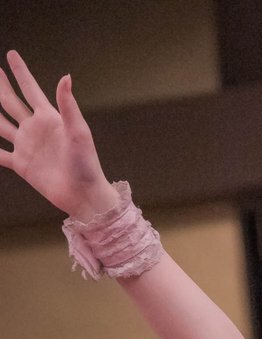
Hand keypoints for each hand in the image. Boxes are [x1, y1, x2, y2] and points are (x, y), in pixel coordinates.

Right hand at [0, 51, 116, 217]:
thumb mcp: (79, 132)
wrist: (83, 195)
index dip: (21, 72)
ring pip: (0, 123)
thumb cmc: (86, 164)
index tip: (11, 55)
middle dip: (2, 85)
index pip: (30, 89)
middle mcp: (35, 129)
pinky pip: (0, 155)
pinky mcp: (21, 165)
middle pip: (12, 102)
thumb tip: (66, 76)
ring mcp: (26, 146)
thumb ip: (68, 105)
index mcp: (48, 118)